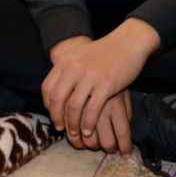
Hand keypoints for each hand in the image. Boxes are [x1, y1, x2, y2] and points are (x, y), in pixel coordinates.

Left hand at [43, 19, 159, 145]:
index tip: (54, 115)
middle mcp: (74, 68)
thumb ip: (66, 69)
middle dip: (58, 117)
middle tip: (61, 129)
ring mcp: (90, 76)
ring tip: (76, 134)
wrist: (128, 43)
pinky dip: (88, 123)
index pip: (48, 87)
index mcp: (65, 62)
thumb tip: (55, 87)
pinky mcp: (106, 84)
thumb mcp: (79, 56)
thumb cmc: (104, 52)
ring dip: (73, 124)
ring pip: (74, 107)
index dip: (48, 105)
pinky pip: (92, 109)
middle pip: (58, 99)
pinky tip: (89, 130)